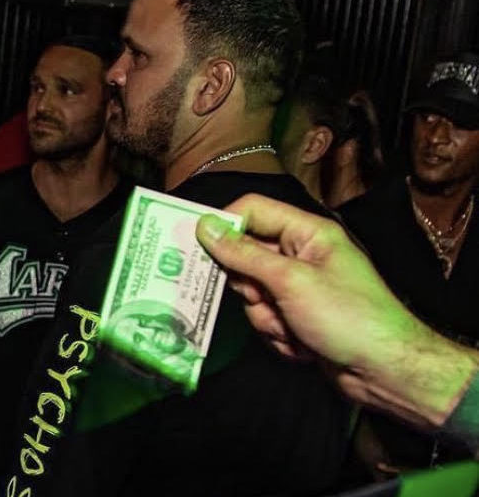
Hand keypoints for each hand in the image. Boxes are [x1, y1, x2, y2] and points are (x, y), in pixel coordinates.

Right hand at [194, 194, 413, 367]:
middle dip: (249, 286)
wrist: (384, 371)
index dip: (225, 226)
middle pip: (246, 256)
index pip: (253, 211)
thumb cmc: (347, 317)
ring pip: (252, 294)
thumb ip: (243, 253)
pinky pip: (265, 318)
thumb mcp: (289, 280)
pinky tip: (302, 345)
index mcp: (308, 232)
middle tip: (263, 299)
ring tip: (293, 329)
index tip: (198, 248)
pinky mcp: (297, 317)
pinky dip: (277, 334)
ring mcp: (299, 288)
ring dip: (265, 317)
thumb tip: (205, 226)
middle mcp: (302, 255)